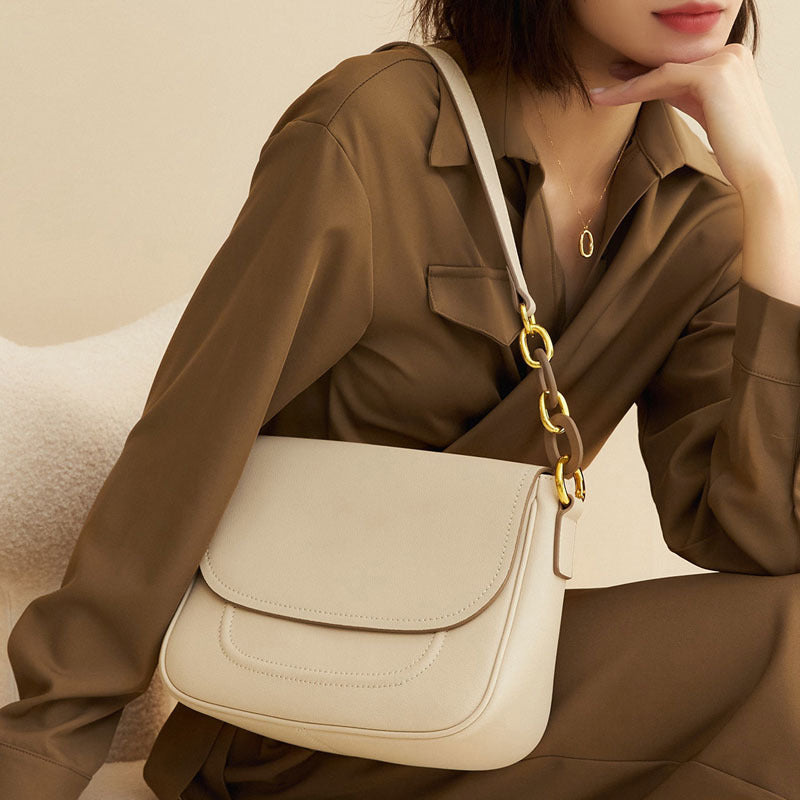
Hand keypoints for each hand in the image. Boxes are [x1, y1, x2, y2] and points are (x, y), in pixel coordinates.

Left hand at [590, 44, 793, 196]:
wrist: (758, 171)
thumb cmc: (734, 151)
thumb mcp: (706, 112)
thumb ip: (687, 94)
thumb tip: (656, 86)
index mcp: (733, 59)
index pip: (682, 63)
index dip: (648, 70)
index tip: (619, 79)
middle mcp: (732, 52)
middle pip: (671, 62)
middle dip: (635, 71)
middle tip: (605, 78)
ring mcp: (726, 60)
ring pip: (663, 70)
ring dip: (627, 84)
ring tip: (598, 96)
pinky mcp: (714, 75)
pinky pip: (663, 79)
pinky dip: (633, 89)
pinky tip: (610, 99)